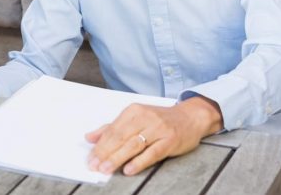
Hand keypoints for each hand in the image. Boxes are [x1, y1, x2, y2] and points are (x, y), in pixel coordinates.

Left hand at [85, 96, 222, 175]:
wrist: (190, 117)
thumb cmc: (160, 119)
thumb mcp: (135, 118)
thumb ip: (111, 127)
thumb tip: (89, 137)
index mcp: (134, 111)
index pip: (112, 130)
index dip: (100, 146)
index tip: (90, 159)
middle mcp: (145, 118)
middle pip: (120, 137)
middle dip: (105, 153)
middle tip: (94, 166)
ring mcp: (158, 129)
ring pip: (133, 145)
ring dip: (117, 158)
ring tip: (106, 169)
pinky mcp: (170, 140)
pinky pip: (152, 152)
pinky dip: (139, 162)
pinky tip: (129, 169)